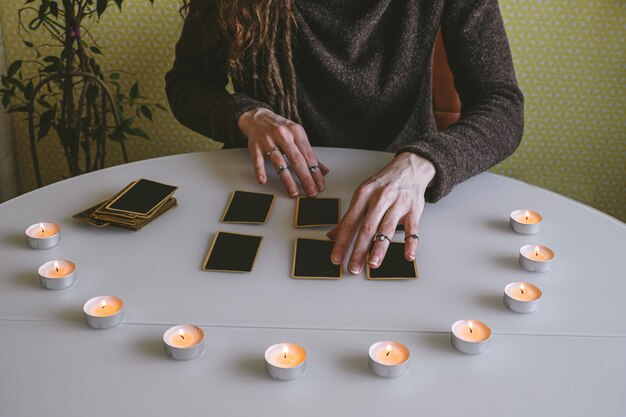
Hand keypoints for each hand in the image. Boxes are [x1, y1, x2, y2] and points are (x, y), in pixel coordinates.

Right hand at [238, 108, 328, 196]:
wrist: (258, 117)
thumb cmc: (280, 128)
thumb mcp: (297, 136)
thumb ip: (309, 153)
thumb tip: (323, 170)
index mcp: (296, 131)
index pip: (308, 155)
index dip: (315, 172)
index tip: (320, 184)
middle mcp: (283, 135)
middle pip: (296, 160)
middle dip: (306, 178)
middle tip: (311, 191)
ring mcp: (268, 141)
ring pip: (279, 162)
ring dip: (287, 179)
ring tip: (294, 192)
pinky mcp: (255, 146)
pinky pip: (258, 160)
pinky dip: (260, 170)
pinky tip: (263, 180)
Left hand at [327, 152, 435, 273]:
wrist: (410, 167)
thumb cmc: (384, 183)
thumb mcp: (363, 194)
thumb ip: (349, 217)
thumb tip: (332, 235)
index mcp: (363, 195)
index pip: (349, 222)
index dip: (341, 241)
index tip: (336, 258)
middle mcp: (380, 199)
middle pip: (367, 228)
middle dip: (359, 250)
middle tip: (353, 267)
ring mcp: (398, 204)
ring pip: (387, 229)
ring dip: (380, 248)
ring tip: (373, 263)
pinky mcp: (414, 210)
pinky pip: (413, 229)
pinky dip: (411, 243)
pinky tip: (407, 256)